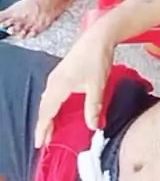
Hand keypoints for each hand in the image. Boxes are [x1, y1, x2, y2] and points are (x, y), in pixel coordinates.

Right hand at [34, 22, 115, 146]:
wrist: (99, 36)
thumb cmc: (97, 59)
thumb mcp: (97, 85)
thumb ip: (93, 107)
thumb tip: (92, 127)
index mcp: (59, 86)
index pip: (47, 112)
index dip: (42, 129)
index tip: (39, 144)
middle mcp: (54, 81)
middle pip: (44, 108)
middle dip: (43, 125)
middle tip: (44, 142)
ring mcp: (56, 76)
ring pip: (47, 101)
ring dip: (47, 116)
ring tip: (50, 130)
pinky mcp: (62, 73)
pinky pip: (51, 94)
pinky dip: (51, 106)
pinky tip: (57, 111)